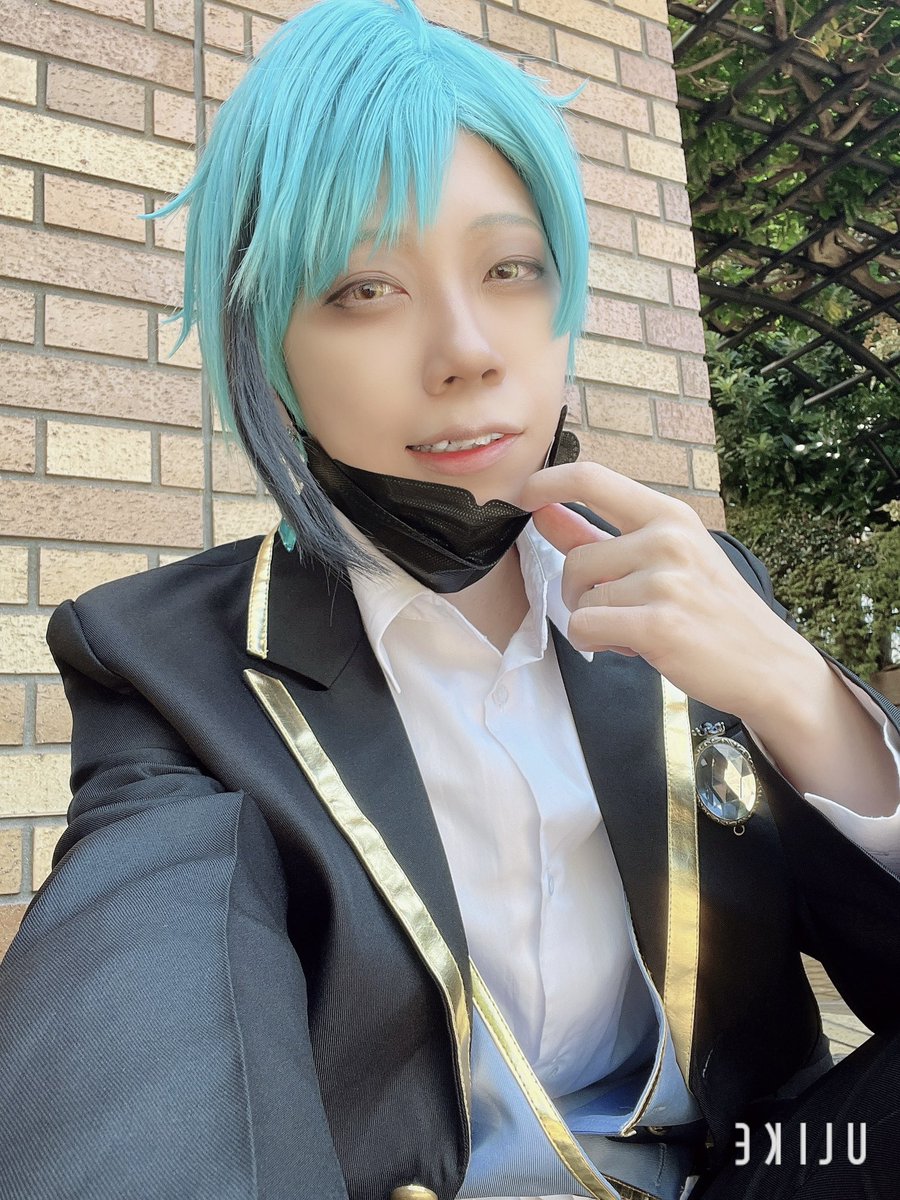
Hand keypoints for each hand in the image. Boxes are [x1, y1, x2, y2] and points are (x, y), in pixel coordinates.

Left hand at [518, 461, 814, 722]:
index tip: (524, 493)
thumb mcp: (665, 560)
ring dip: (597, 623)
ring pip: (579, 600)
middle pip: (574, 559)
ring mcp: (664, 580)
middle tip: (619, 611)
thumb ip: (599, 536)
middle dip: (580, 594)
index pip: (592, 478)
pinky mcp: (657, 624)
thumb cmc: (712, 611)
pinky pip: (585, 628)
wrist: (768, 665)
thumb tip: (544, 512)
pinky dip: (597, 644)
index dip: (548, 482)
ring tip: (640, 629)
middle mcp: (667, 539)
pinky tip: (635, 646)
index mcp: (669, 515)